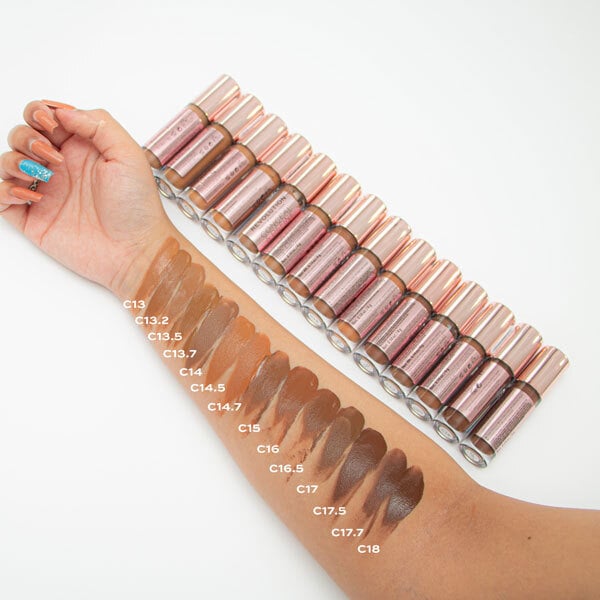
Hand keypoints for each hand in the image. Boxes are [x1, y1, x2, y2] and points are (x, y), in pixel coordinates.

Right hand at [0, 101, 168, 293]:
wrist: (135, 250)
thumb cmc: (137, 207)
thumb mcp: (128, 155)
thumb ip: (98, 124)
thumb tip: (63, 112)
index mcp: (81, 149)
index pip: (45, 118)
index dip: (39, 112)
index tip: (49, 122)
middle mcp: (61, 168)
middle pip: (22, 136)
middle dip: (27, 137)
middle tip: (52, 157)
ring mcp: (46, 192)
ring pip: (7, 162)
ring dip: (15, 161)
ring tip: (42, 176)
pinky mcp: (34, 218)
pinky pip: (1, 197)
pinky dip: (5, 190)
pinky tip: (32, 196)